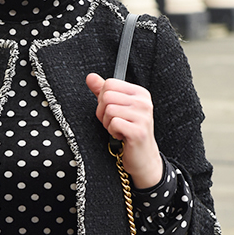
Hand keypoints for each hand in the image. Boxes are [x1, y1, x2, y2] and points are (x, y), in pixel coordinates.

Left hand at [86, 72, 162, 188]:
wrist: (142, 157)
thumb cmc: (128, 132)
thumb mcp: (116, 108)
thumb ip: (103, 91)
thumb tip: (90, 77)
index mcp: (140, 93)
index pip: (110, 83)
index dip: (103, 99)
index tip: (112, 111)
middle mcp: (144, 102)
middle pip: (107, 96)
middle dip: (103, 112)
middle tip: (113, 123)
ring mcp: (143, 116)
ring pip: (108, 110)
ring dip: (107, 124)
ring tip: (118, 130)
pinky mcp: (138, 131)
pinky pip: (113, 123)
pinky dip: (112, 132)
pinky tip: (121, 136)